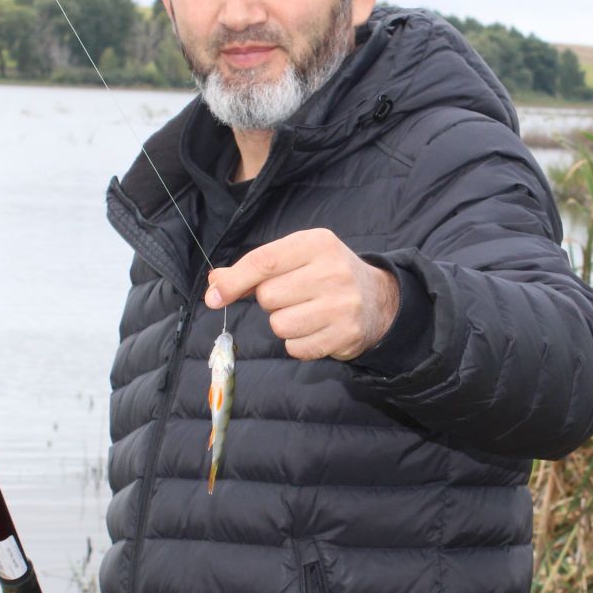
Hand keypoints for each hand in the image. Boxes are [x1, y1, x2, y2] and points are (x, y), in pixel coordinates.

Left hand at [205, 228, 400, 361]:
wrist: (378, 299)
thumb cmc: (326, 275)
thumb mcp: (296, 258)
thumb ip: (254, 269)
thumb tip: (214, 283)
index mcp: (317, 244)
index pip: (264, 261)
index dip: (234, 281)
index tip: (214, 297)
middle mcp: (332, 271)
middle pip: (268, 297)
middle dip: (271, 301)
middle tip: (293, 296)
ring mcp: (342, 305)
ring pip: (279, 325)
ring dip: (284, 324)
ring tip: (306, 313)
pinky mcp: (346, 335)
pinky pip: (296, 348)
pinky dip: (298, 343)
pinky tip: (316, 330)